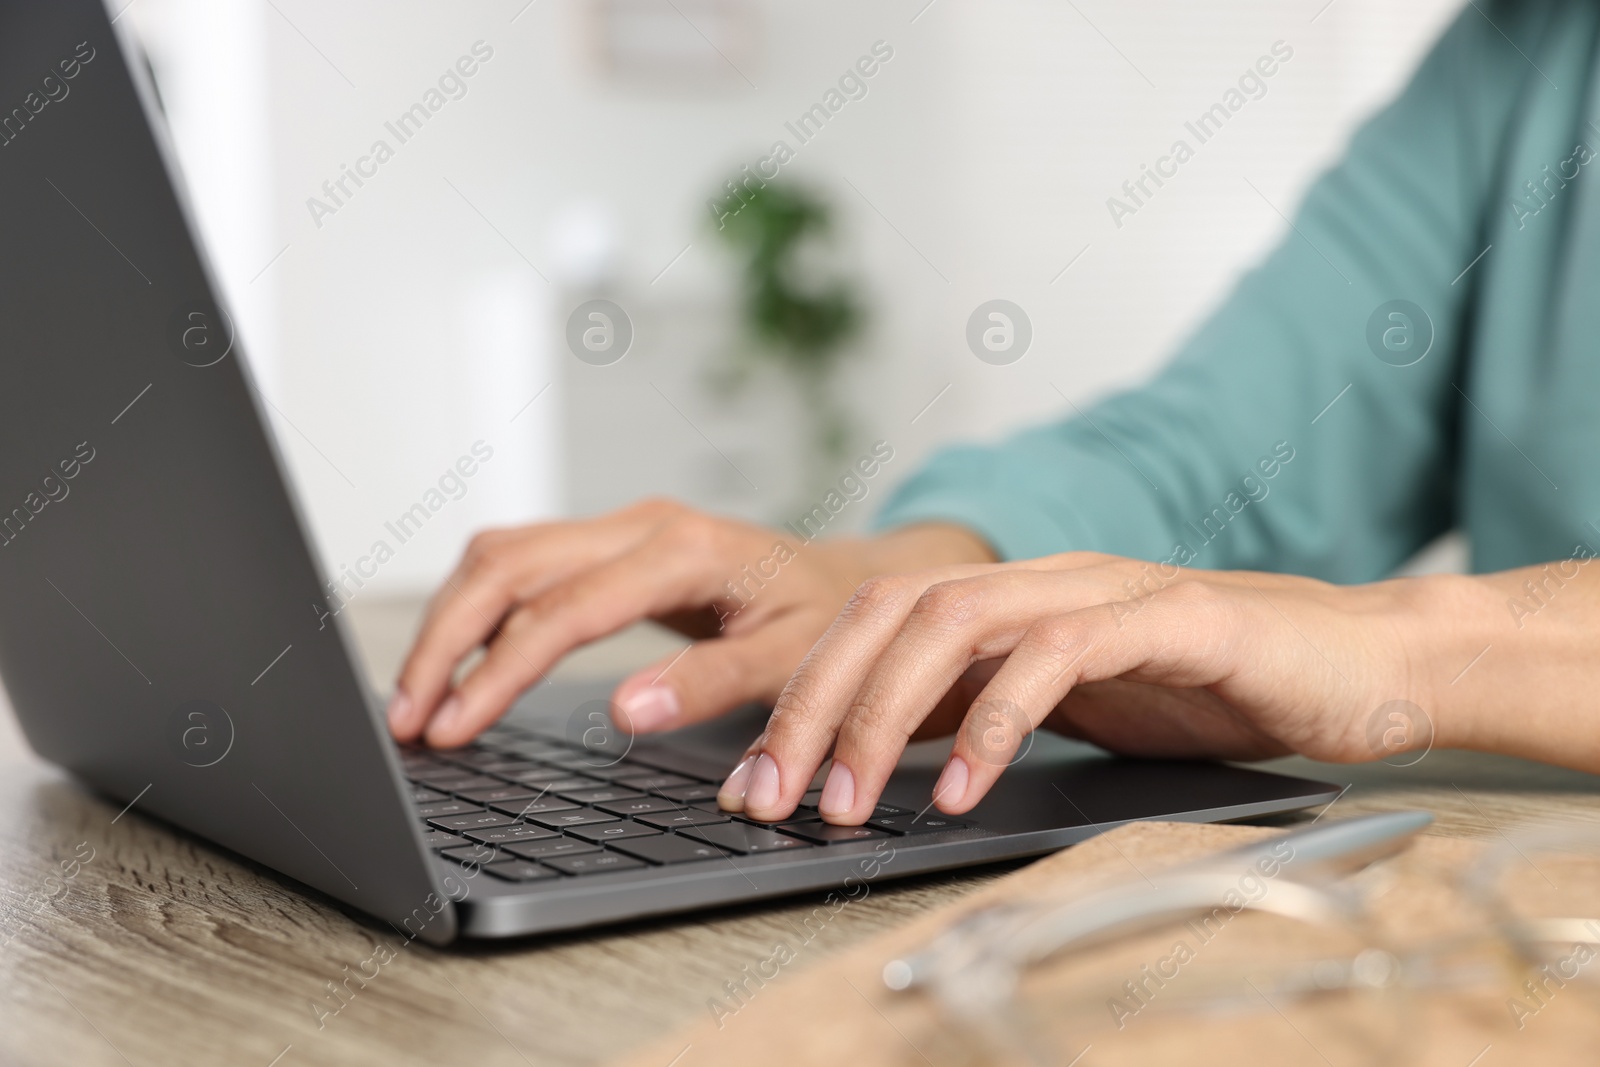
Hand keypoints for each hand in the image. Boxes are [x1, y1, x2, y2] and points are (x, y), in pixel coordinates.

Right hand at [387, 498, 994, 746]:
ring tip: (417, 701)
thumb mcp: (793, 657)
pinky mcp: (610, 546)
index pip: (563, 609)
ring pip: (503, 556)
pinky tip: (462, 667)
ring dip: (451, 623)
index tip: (451, 726)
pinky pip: (523, 566)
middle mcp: (641, 525)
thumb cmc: (831, 618)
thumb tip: (626, 708)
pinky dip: (480, 613)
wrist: (851, 577)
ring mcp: (622, 528)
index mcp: (683, 549)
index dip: (496, 670)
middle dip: (446, 641)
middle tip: (407, 720)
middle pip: (508, 564)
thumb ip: (712, 682)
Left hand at [718, 552, 1472, 824]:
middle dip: (813, 703)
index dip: (801, 693)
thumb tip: (871, 749)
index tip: (754, 779)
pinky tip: (963, 788)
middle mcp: (1043, 580)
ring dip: (883, 712)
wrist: (1358, 664)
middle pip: (890, 612)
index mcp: (1012, 597)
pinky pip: (1060, 656)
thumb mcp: (1067, 702)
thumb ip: (977, 707)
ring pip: (955, 621)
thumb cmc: (1212, 687)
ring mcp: (1103, 590)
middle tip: (771, 793)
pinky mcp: (1170, 618)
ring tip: (847, 797)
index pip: (873, 622)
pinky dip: (998, 721)